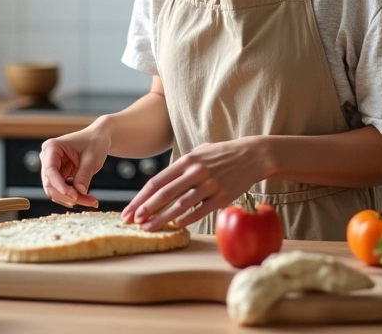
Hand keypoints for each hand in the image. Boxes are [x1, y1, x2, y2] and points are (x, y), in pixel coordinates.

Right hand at [39, 127, 110, 208]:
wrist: (99, 138)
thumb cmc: (94, 142)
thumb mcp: (92, 158)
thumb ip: (84, 175)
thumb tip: (79, 193)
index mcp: (51, 147)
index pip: (50, 171)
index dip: (60, 186)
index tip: (74, 196)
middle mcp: (47, 158)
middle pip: (51, 184)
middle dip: (68, 195)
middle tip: (88, 201)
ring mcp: (52, 168)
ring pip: (56, 191)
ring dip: (72, 199)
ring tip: (91, 201)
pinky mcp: (59, 176)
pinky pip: (62, 191)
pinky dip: (74, 197)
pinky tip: (88, 198)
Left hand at [121, 138, 264, 230]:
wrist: (251, 155)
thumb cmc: (220, 155)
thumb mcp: (198, 153)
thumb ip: (180, 167)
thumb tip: (160, 183)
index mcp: (186, 161)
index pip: (157, 181)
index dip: (141, 197)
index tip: (129, 210)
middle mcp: (195, 172)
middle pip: (164, 194)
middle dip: (145, 210)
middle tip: (132, 222)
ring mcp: (209, 185)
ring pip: (180, 205)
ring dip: (162, 218)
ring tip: (148, 228)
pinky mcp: (222, 196)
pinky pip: (200, 211)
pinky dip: (186, 219)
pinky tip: (175, 226)